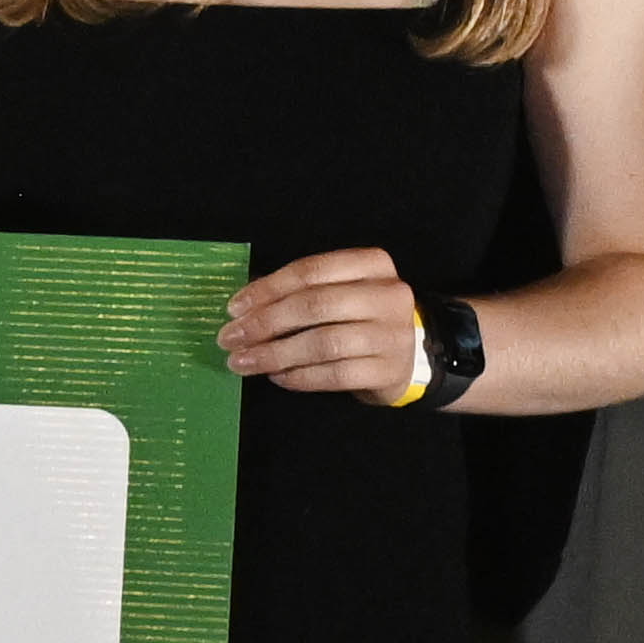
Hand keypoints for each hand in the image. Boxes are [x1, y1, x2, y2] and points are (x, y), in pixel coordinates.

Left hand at [227, 246, 436, 397]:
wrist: (413, 356)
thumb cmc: (363, 319)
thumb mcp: (339, 293)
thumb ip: (298, 292)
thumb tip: (243, 305)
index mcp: (372, 265)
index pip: (311, 271)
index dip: (267, 289)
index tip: (234, 308)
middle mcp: (388, 294)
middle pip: (315, 305)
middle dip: (265, 323)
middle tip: (230, 339)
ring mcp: (392, 334)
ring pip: (323, 343)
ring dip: (275, 354)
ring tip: (243, 362)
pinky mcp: (388, 370)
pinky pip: (334, 375)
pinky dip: (299, 377)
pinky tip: (277, 377)